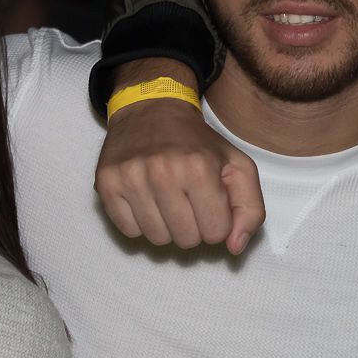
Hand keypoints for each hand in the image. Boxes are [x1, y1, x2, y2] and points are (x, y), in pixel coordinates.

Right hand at [95, 98, 264, 253]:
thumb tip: (234, 247)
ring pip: (157, 239)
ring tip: (168, 200)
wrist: (152, 109)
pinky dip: (141, 222)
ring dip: (167, 226)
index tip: (210, 201)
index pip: (216, 233)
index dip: (217, 221)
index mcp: (200, 167)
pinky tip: (147, 199)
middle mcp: (163, 172)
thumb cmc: (198, 143)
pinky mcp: (107, 183)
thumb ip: (250, 210)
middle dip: (193, 227)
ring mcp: (131, 178)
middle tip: (188, 201)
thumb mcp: (238, 167)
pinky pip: (129, 231)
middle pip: (186, 240)